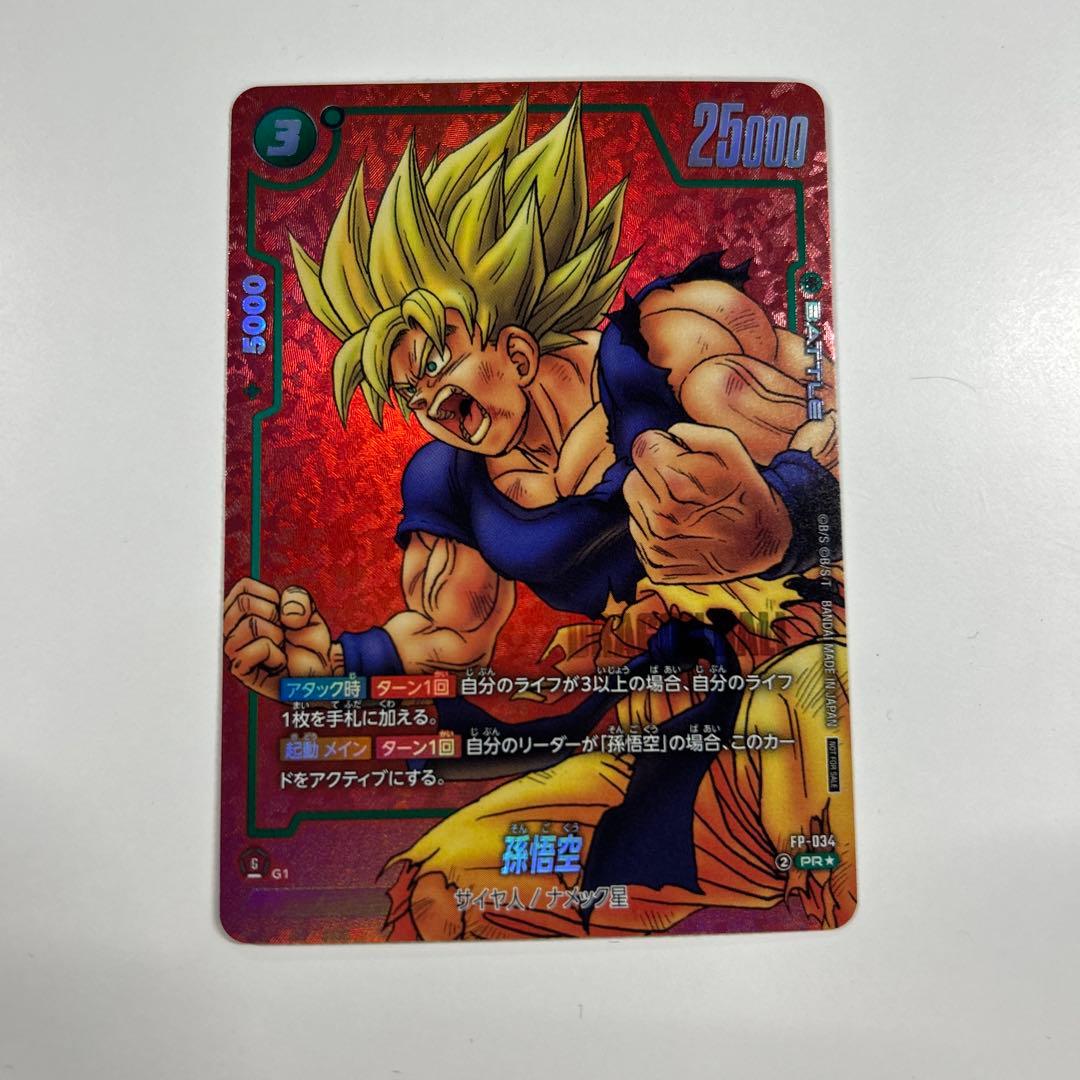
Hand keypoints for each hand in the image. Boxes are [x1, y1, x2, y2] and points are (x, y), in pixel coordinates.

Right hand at [222, 579, 337, 698]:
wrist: (319, 673)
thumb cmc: (308, 643)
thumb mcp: (309, 611)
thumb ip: (298, 598)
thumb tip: (284, 615)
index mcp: (241, 611)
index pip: (244, 587)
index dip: (271, 597)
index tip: (280, 614)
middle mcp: (231, 628)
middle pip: (244, 603)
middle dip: (273, 616)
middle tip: (281, 634)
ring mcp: (232, 649)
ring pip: (250, 625)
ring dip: (276, 637)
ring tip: (279, 648)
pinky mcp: (239, 670)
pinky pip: (256, 649)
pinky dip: (276, 656)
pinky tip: (278, 664)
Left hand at [623, 422, 792, 584]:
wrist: (761, 543)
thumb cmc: (743, 490)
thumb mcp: (729, 448)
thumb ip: (689, 432)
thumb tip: (660, 438)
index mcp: (675, 481)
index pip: (641, 447)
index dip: (661, 447)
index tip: (677, 457)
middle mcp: (661, 516)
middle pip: (633, 478)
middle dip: (654, 476)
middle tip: (685, 486)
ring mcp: (656, 545)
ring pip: (634, 507)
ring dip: (653, 503)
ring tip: (686, 509)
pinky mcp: (655, 565)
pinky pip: (640, 534)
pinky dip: (655, 530)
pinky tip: (683, 531)